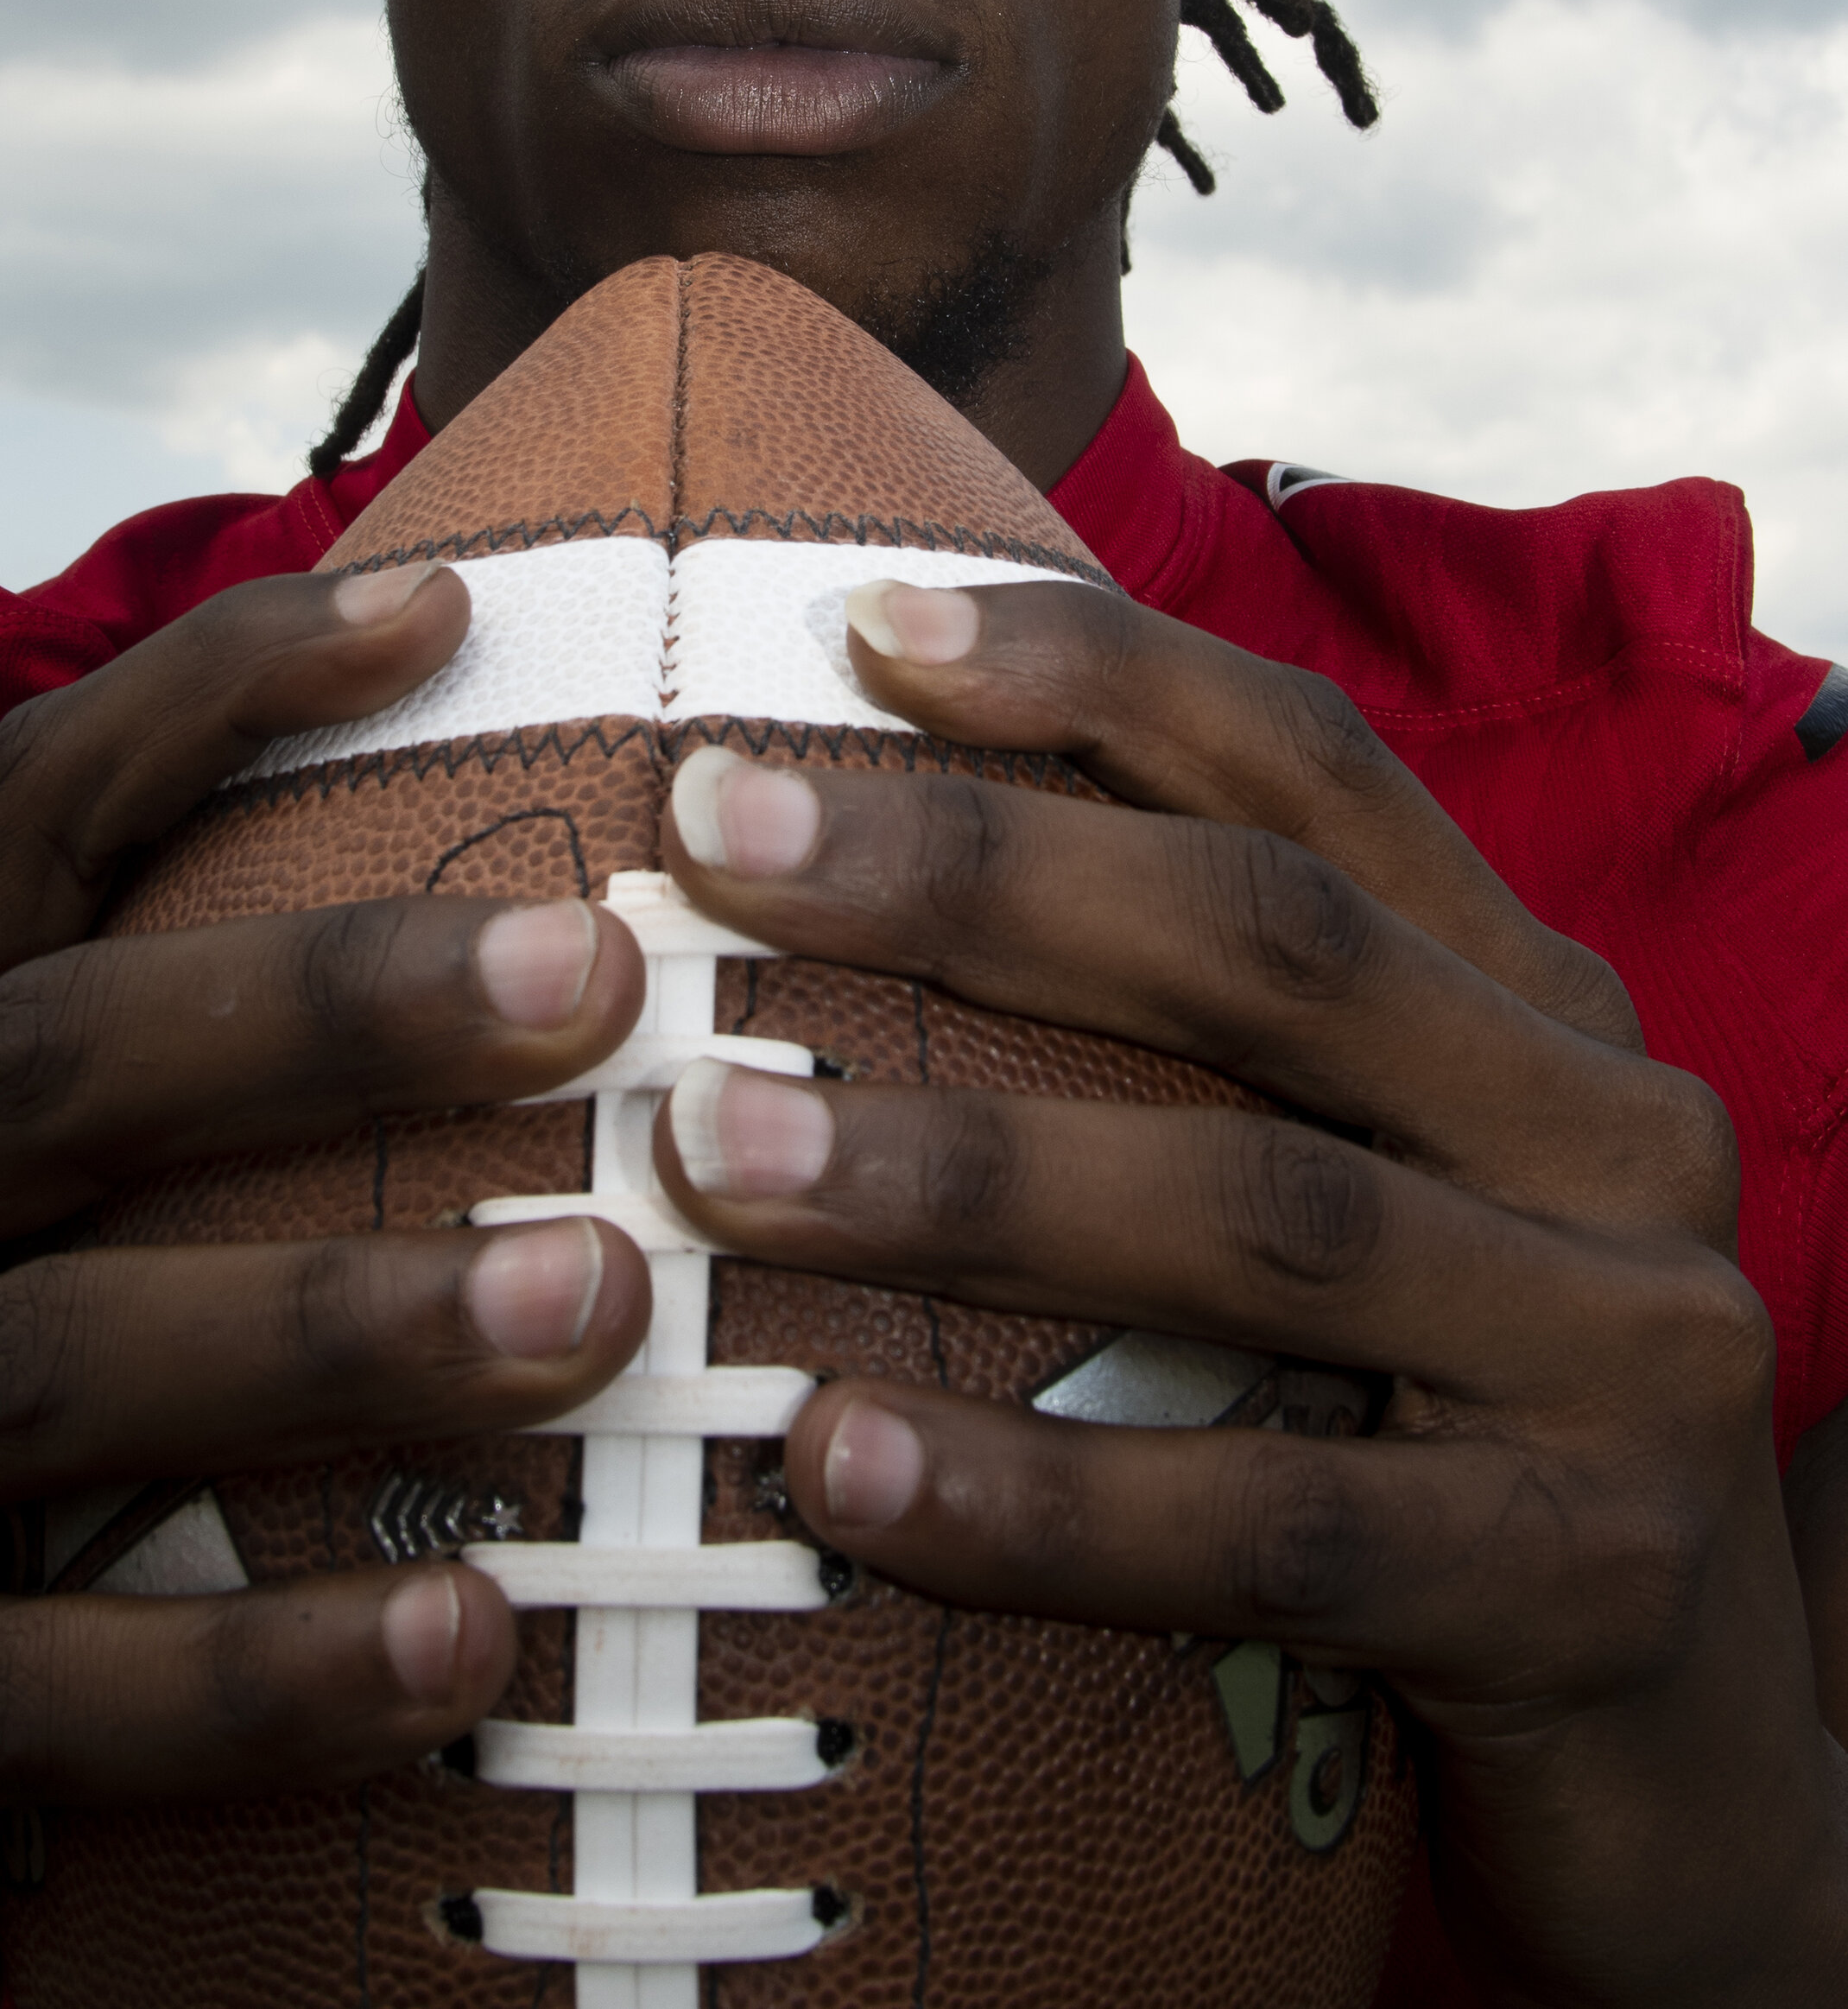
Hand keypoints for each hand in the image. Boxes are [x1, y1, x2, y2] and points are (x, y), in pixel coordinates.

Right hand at [0, 562, 650, 2006]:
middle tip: (595, 977)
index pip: (21, 833)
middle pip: (52, 1064)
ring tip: (597, 1298)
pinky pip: (46, 1699)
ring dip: (340, 1323)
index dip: (217, 699)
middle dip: (325, 1003)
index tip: (449, 606)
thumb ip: (149, 1137)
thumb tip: (501, 961)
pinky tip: (471, 1647)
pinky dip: (268, 1674)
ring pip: (57, 1359)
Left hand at [651, 578, 1847, 2006]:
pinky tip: (839, 1468)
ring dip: (961, 1170)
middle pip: (1270, 947)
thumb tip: (844, 883)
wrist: (1695, 1780)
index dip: (1097, 680)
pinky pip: (1275, 1522)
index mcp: (1538, 1009)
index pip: (1316, 775)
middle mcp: (1608, 1135)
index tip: (866, 623)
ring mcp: (1626, 1354)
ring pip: (1260, 1214)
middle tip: (710, 827)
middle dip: (973, 870)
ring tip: (706, 1148)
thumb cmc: (1442, 1436)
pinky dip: (1043, 1495)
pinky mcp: (1587, 1582)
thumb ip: (1204, 1054)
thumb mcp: (1363, 1202)